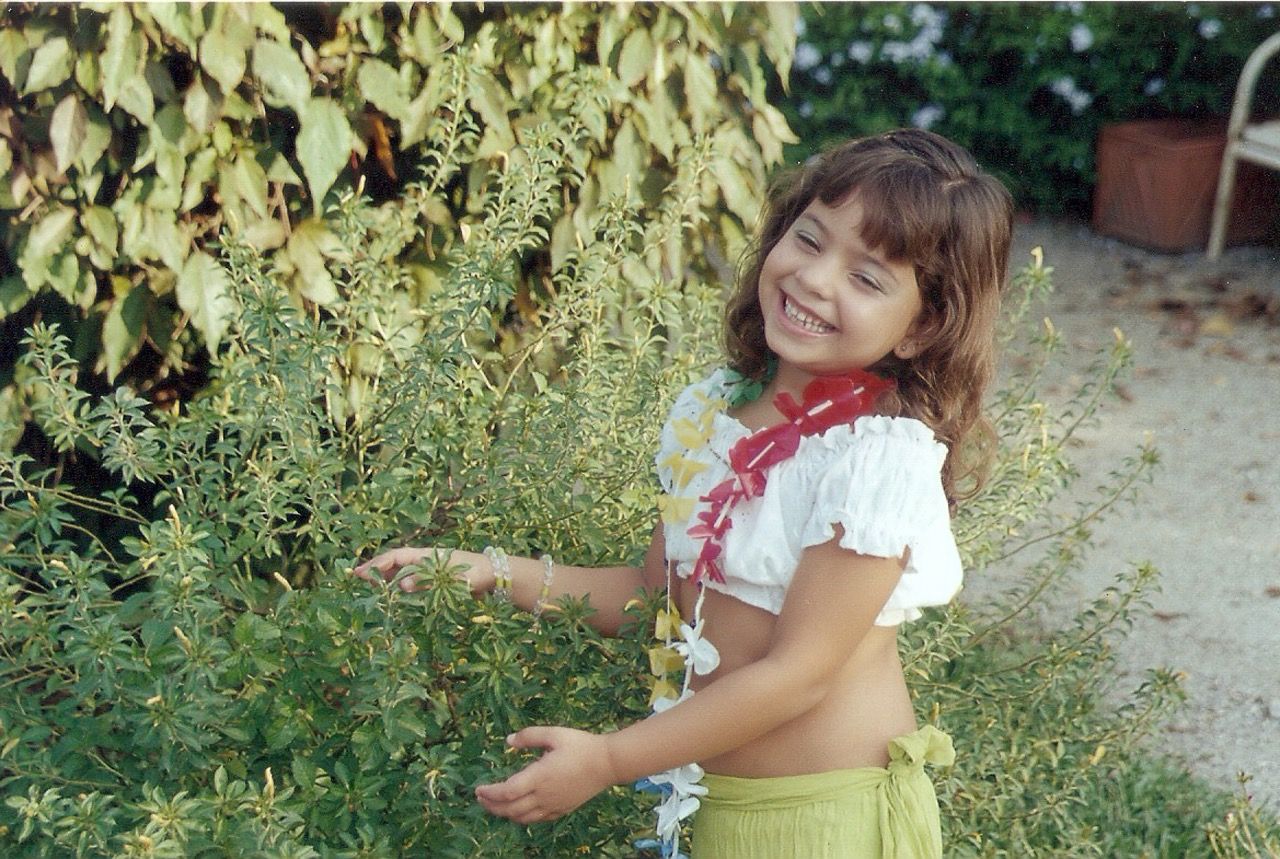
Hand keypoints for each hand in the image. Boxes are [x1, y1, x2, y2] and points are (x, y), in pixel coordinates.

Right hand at [353, 547, 493, 593]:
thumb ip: (426, 581)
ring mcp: (431, 569)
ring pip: (403, 571)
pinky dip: (400, 584)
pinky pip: (413, 580)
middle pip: (396, 562)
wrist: (495, 575)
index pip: (397, 556)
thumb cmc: (475, 573)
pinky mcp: (436, 580)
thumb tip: (401, 584)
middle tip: (357, 577)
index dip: (379, 564)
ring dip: (386, 577)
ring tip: (369, 584)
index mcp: (427, 555)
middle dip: (377, 568)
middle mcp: (426, 560)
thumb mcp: (451, 577)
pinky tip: (392, 591)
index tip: (361, 572)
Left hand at [474, 727, 617, 823]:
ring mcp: (553, 805)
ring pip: (523, 818)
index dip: (490, 793)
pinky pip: (537, 819)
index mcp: (539, 777)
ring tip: (495, 805)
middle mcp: (544, 795)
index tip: (478, 789)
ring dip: (505, 814)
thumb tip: (508, 741)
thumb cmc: (581, 745)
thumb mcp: (555, 734)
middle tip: (480, 798)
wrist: (608, 763)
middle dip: (492, 806)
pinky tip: (519, 810)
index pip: (507, 792)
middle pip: (510, 809)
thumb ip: (530, 736)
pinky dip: (522, 818)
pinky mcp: (562, 809)